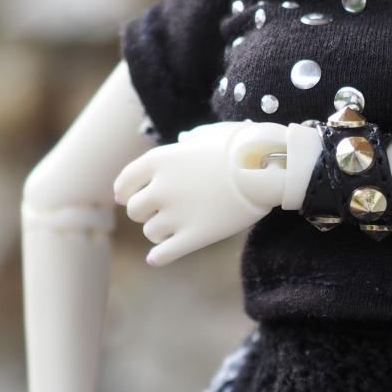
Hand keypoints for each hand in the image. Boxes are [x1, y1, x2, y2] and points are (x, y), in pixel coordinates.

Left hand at [113, 121, 286, 265]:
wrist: (267, 167)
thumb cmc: (242, 147)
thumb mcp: (211, 134)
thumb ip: (191, 140)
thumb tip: (183, 140)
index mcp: (160, 160)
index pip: (125, 181)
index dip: (124, 191)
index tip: (125, 197)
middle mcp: (161, 188)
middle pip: (135, 210)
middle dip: (145, 211)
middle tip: (160, 211)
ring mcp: (177, 214)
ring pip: (151, 232)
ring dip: (159, 231)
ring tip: (172, 229)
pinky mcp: (195, 236)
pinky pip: (164, 254)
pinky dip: (159, 256)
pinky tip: (158, 257)